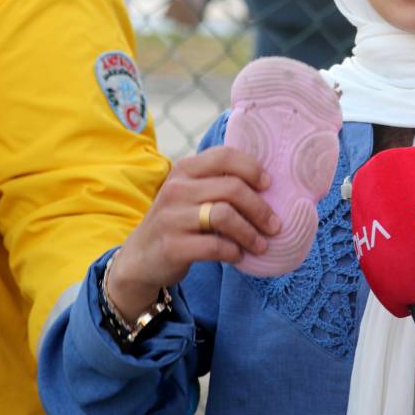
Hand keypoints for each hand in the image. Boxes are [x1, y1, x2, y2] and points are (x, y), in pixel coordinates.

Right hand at [106, 146, 281, 317]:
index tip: (269, 185)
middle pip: (232, 188)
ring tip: (261, 244)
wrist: (140, 258)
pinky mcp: (171, 246)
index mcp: (184, 169)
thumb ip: (218, 183)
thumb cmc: (178, 222)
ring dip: (250, 233)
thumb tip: (268, 185)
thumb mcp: (191, 194)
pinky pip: (214, 246)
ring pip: (225, 216)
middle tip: (274, 225)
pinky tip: (238, 256)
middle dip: (260, 208)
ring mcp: (171, 217)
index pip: (225, 156)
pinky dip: (233, 252)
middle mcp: (176, 189)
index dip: (253, 168)